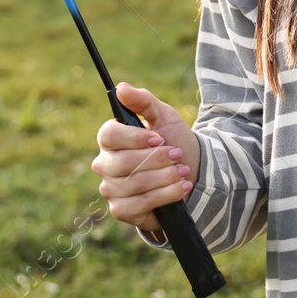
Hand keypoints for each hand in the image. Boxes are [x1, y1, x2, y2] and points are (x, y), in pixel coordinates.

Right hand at [92, 82, 200, 235]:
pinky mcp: (121, 210)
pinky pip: (139, 204)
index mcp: (110, 139)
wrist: (191, 171)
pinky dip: (165, 195)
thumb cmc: (172, 140)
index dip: (135, 138)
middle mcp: (105, 164)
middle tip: (176, 155)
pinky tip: (180, 188)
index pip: (109, 135)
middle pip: (123, 163)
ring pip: (134, 184)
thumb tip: (121, 87)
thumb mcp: (163, 116)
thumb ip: (143, 101)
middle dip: (156, 160)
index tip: (159, 138)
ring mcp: (111, 189)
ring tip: (182, 171)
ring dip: (165, 177)